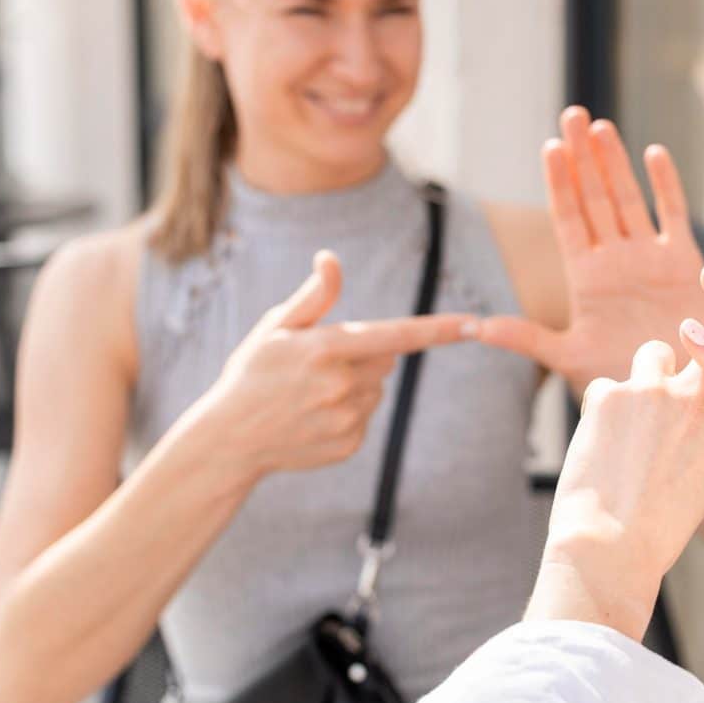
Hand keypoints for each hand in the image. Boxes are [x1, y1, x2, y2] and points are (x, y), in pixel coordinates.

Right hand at [193, 250, 473, 480]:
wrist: (229, 439)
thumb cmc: (252, 372)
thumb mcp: (276, 327)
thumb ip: (314, 296)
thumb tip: (331, 259)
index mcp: (326, 349)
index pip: (396, 335)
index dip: (438, 330)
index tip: (474, 324)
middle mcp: (341, 385)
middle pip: (386, 358)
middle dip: (365, 354)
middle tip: (319, 363)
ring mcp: (346, 419)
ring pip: (377, 388)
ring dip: (356, 384)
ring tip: (311, 393)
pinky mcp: (349, 444)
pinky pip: (367, 417)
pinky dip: (349, 413)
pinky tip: (313, 416)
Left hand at [472, 107, 703, 392]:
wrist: (672, 396)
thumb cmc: (620, 380)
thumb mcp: (567, 357)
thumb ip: (526, 338)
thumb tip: (475, 326)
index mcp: (585, 277)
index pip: (568, 219)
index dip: (559, 183)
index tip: (549, 147)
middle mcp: (614, 260)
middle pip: (595, 198)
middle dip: (583, 157)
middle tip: (573, 115)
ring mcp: (649, 258)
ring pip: (629, 199)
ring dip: (615, 163)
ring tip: (601, 126)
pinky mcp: (684, 264)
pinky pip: (673, 216)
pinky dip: (666, 186)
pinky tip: (653, 153)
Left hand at [525, 243, 703, 639]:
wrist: (610, 548)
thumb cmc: (657, 529)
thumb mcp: (700, 483)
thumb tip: (689, 417)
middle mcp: (700, 401)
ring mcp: (656, 391)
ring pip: (654, 356)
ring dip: (646, 378)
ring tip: (631, 430)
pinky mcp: (612, 390)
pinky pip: (606, 389)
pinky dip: (602, 415)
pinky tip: (599, 452)